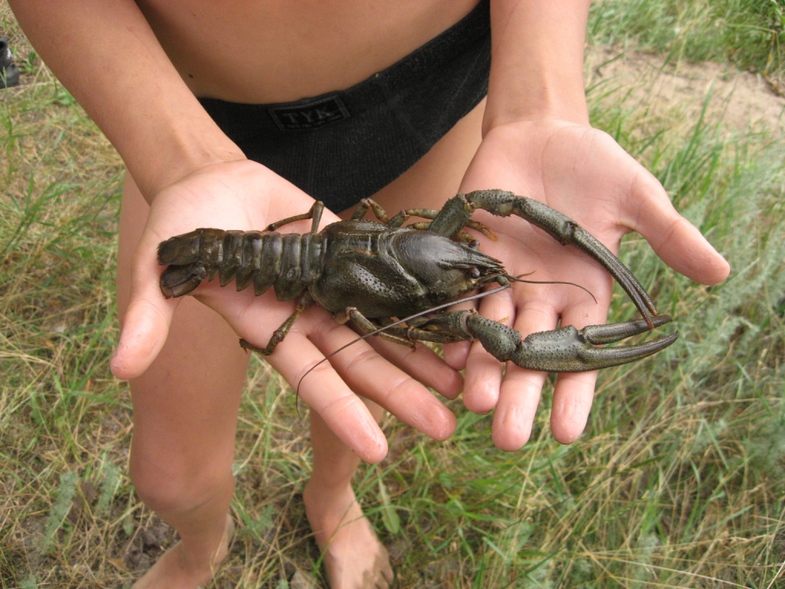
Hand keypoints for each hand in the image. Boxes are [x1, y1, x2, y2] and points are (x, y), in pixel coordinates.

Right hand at [110, 159, 459, 461]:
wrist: (214, 178)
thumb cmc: (183, 222)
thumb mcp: (159, 267)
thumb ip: (149, 315)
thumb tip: (120, 368)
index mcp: (270, 329)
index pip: (312, 380)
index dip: (343, 414)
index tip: (379, 450)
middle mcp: (309, 316)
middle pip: (362, 363)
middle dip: (402, 394)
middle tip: (447, 427)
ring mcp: (334, 285)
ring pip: (385, 327)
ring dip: (423, 354)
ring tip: (466, 381)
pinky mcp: (351, 252)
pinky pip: (392, 278)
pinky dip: (421, 298)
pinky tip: (456, 315)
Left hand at [446, 120, 729, 449]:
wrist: (540, 132)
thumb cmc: (594, 165)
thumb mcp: (636, 196)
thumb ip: (668, 234)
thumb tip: (720, 271)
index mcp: (586, 293)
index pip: (583, 352)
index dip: (575, 393)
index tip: (565, 433)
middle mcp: (543, 298)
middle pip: (532, 355)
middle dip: (521, 396)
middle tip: (508, 440)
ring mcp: (504, 282)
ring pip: (492, 334)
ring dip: (484, 370)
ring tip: (476, 403)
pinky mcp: (469, 260)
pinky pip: (459, 297)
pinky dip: (453, 323)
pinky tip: (446, 355)